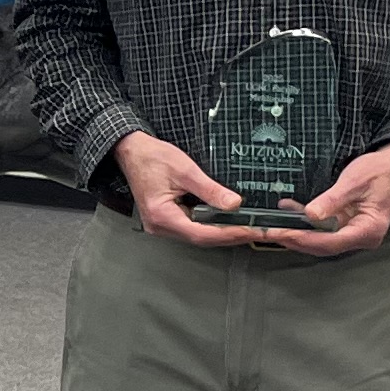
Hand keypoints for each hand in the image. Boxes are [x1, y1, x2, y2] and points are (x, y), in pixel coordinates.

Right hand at [116, 131, 273, 245]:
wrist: (132, 151)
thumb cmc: (151, 157)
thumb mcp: (185, 170)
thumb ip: (210, 189)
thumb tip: (234, 204)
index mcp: (162, 216)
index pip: (202, 233)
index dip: (229, 233)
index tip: (251, 231)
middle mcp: (160, 226)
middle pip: (202, 239)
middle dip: (232, 235)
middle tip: (257, 232)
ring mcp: (162, 224)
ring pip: (199, 235)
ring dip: (223, 232)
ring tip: (248, 228)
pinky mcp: (167, 219)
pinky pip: (193, 228)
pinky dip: (212, 226)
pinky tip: (227, 223)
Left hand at [273, 139, 389, 256]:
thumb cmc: (381, 172)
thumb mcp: (353, 182)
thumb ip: (332, 200)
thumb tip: (311, 215)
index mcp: (368, 230)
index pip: (330, 243)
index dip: (303, 240)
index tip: (283, 234)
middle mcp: (362, 236)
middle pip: (323, 245)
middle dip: (295, 239)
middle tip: (269, 233)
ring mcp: (354, 231)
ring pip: (320, 238)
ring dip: (297, 231)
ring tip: (273, 226)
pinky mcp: (346, 224)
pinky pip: (322, 227)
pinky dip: (305, 221)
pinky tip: (289, 210)